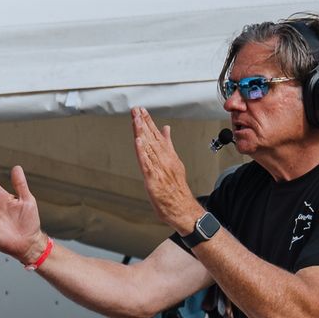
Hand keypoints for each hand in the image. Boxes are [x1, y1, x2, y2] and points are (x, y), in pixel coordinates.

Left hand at [130, 107, 202, 233]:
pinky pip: (147, 164)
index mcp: (168, 155)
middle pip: (152, 138)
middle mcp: (164, 160)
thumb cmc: (176, 188)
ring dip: (142, 133)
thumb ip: (168, 145)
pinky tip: (138, 142)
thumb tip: (166, 129)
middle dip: (143, 123)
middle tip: (136, 110)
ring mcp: (159, 169)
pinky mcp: (153, 179)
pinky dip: (142, 152)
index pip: (157, 135)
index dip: (148, 122)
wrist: (182, 207)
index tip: (141, 110)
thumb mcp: (174, 162)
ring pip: (149, 148)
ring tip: (136, 120)